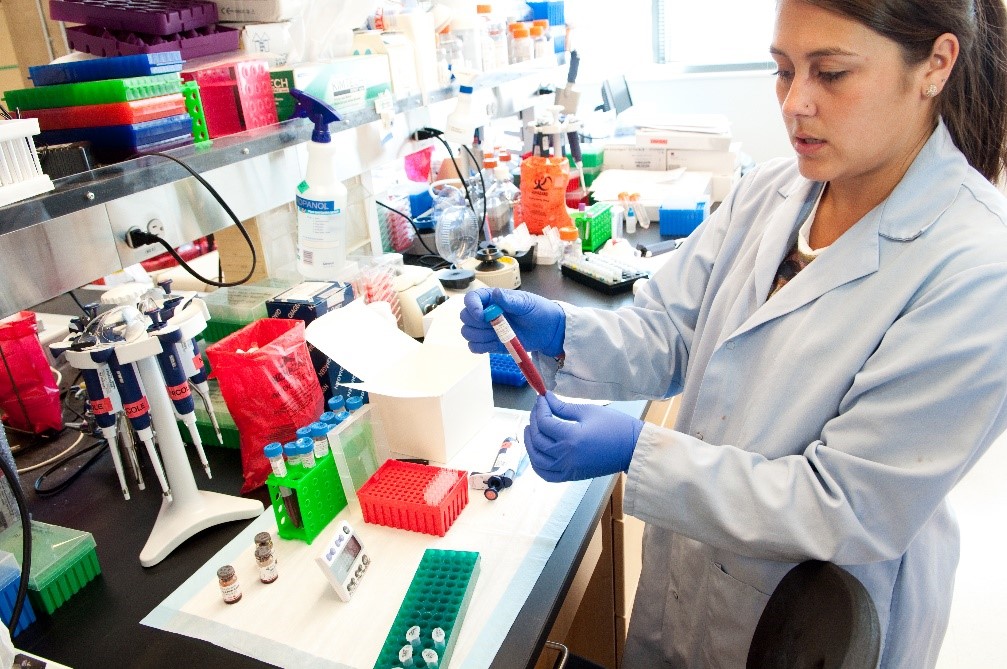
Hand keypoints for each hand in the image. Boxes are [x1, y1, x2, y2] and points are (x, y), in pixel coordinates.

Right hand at [460, 288, 565, 356]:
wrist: (548, 331)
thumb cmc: (538, 311)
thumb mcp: (526, 303)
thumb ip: (509, 301)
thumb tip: (496, 293)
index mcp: (492, 299)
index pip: (471, 299)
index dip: (472, 306)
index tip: (481, 315)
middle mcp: (485, 313)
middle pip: (465, 317)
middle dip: (476, 323)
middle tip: (495, 325)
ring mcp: (486, 329)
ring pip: (467, 333)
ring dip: (480, 336)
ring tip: (500, 334)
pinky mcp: (490, 344)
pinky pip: (474, 347)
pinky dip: (480, 347)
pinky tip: (494, 343)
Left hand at [525, 392, 643, 481]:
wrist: (633, 448)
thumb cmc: (615, 426)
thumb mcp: (588, 411)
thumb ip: (563, 408)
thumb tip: (547, 399)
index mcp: (571, 438)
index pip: (545, 422)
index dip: (540, 408)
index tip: (542, 398)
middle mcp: (566, 456)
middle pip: (538, 439)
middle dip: (534, 421)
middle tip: (538, 409)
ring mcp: (568, 469)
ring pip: (537, 459)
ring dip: (530, 444)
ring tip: (530, 429)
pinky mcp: (572, 476)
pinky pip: (547, 474)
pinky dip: (537, 464)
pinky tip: (536, 452)